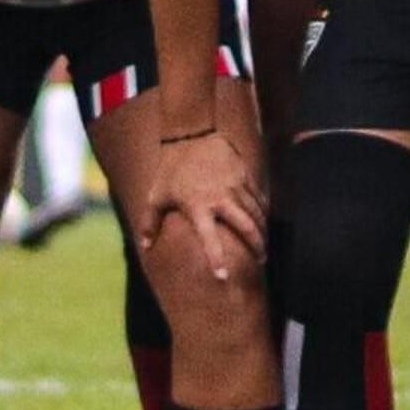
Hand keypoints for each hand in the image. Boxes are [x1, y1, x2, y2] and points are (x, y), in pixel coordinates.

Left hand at [141, 124, 264, 284]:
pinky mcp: (244, 175)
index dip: (216, 259)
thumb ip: (150, 222)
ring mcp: (235, 186)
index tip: (223, 277)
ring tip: (264, 245)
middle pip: (247, 227)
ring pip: (256, 213)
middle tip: (261, 261)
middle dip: (257, 246)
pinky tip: (264, 221)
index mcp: (197, 206)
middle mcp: (220, 198)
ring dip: (262, 231)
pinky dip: (262, 211)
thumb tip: (145, 246)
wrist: (191, 132)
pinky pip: (258, 198)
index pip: (209, 238)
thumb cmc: (170, 168)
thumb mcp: (156, 194)